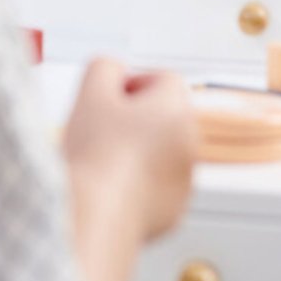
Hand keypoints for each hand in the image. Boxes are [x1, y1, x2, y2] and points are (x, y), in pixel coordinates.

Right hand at [63, 58, 196, 243]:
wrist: (98, 214)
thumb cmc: (95, 154)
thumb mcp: (90, 90)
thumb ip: (106, 66)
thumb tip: (115, 71)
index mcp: (175, 110)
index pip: (165, 79)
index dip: (135, 81)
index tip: (112, 98)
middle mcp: (190, 144)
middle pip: (168, 115)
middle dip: (139, 116)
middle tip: (105, 126)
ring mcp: (185, 181)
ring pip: (165, 151)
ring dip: (142, 149)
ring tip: (106, 158)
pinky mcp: (174, 211)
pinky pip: (160, 185)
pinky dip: (141, 181)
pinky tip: (112, 184)